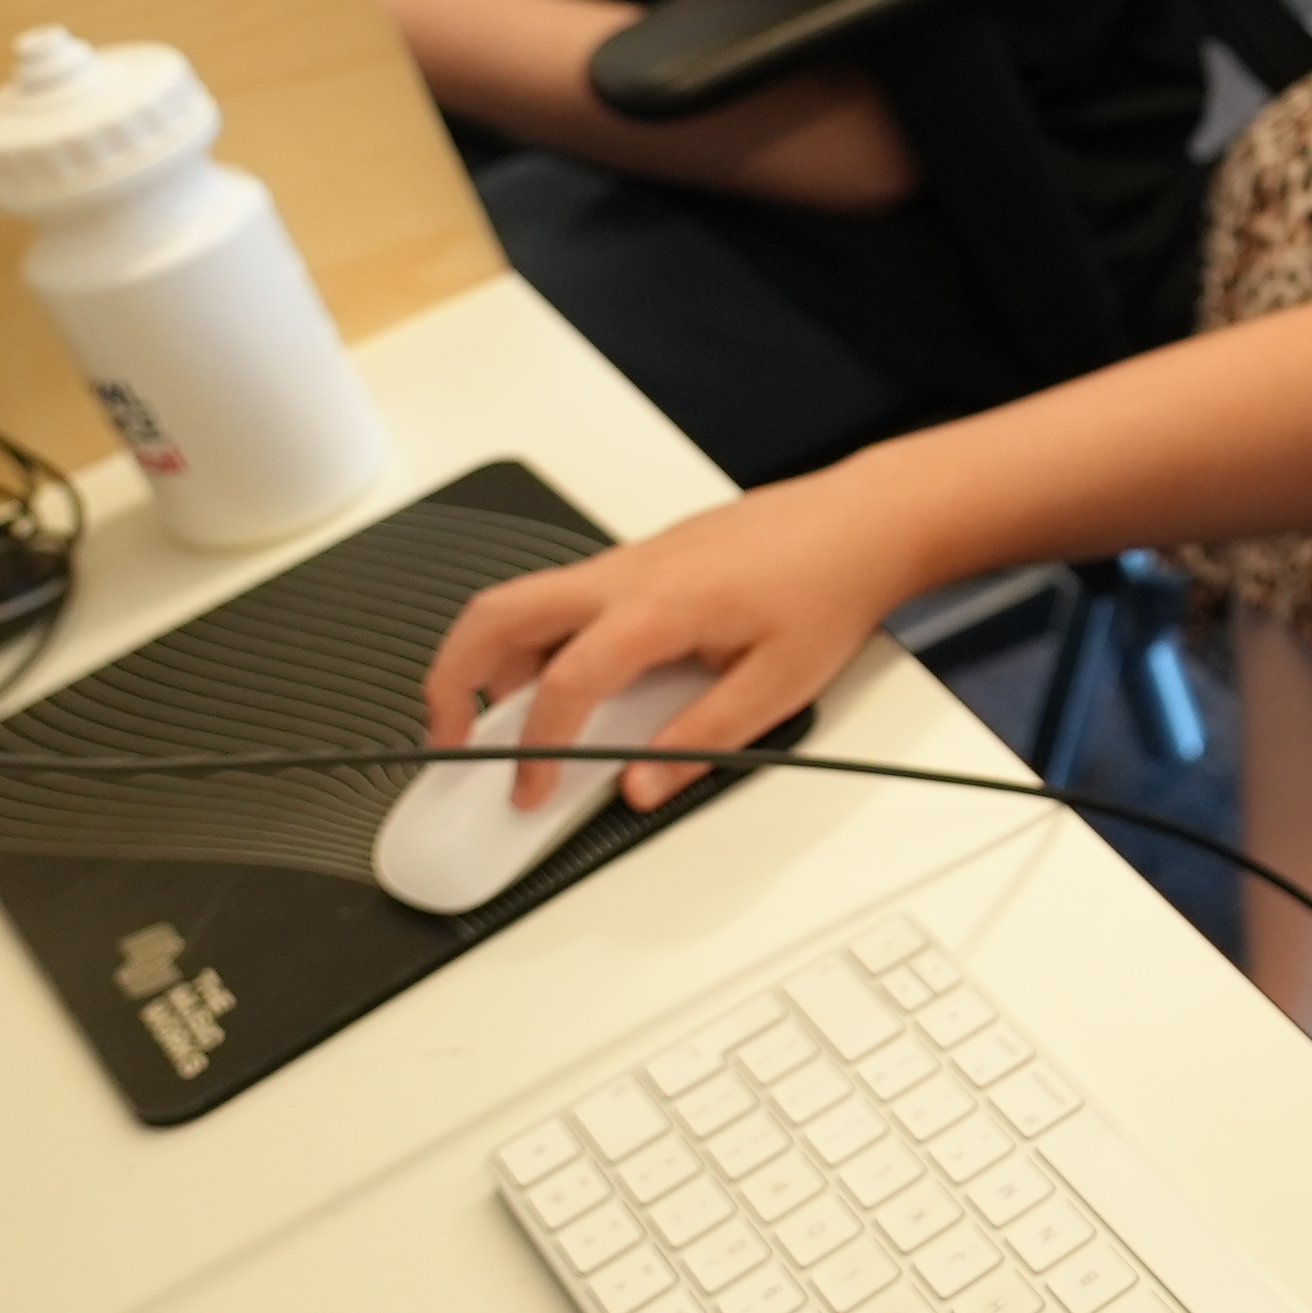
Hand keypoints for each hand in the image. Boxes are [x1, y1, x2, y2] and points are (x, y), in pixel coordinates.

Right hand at [418, 465, 930, 811]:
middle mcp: (627, 574)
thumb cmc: (830, 584)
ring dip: (490, 657)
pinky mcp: (640, 560)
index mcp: (658, 607)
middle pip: (497, 614)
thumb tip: (637, 788)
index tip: (529, 791)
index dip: (535, 747)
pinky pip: (563, 597)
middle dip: (451, 676)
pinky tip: (560, 682)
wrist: (863, 521)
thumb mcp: (778, 684)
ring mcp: (628, 561)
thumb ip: (700, 742)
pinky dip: (535, 639)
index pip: (565, 682)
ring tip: (496, 721)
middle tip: (447, 736)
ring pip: (522, 600)